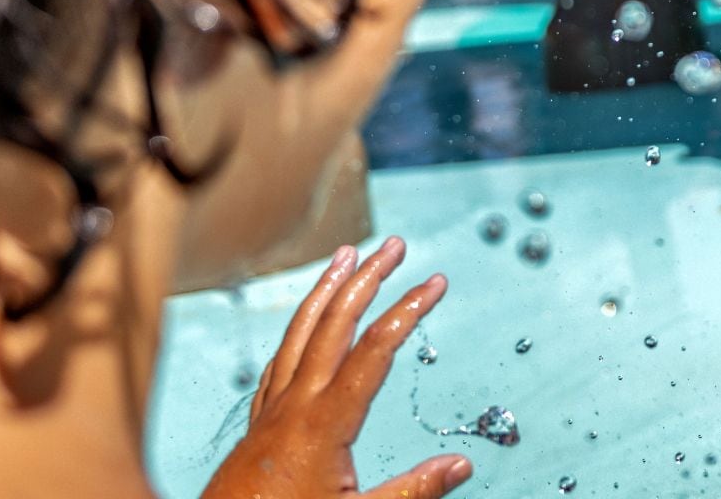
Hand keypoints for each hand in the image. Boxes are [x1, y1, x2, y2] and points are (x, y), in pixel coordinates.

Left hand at [203, 238, 469, 498]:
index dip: (409, 310)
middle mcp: (296, 405)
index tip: (435, 282)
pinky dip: (298, 330)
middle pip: (335, 324)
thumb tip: (462, 465)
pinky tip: (305, 325)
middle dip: (367, 278)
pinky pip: (279, 361)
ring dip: (326, 289)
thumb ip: (414, 490)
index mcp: (325, 422)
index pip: (376, 350)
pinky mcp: (258, 424)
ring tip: (345, 256)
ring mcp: (273, 411)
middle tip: (394, 245)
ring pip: (300, 333)